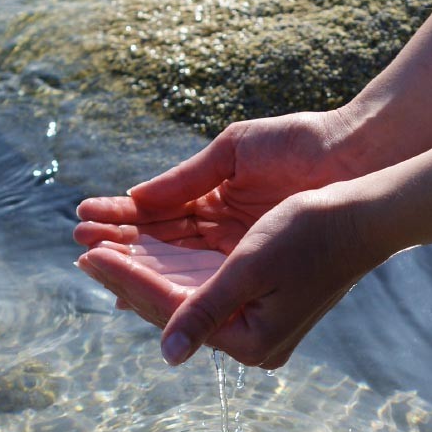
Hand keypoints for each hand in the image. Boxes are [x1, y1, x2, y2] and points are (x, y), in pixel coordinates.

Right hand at [73, 110, 360, 255]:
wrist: (353, 156)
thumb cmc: (299, 143)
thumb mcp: (232, 152)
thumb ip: (184, 180)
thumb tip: (135, 199)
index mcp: (217, 197)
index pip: (160, 215)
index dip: (123, 219)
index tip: (84, 219)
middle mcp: (224, 231)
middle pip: (161, 244)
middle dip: (120, 244)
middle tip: (78, 245)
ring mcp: (239, 251)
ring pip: (175, 263)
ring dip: (133, 263)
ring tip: (92, 260)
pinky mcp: (256, 269)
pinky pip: (204, 282)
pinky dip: (167, 282)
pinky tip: (131, 287)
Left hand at [85, 184, 390, 368]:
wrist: (366, 216)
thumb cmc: (312, 233)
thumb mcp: (252, 267)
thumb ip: (206, 309)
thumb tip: (167, 355)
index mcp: (249, 339)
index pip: (170, 309)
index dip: (124, 278)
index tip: (87, 254)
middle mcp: (250, 339)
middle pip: (172, 307)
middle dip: (126, 275)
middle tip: (82, 250)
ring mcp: (253, 320)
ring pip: (182, 295)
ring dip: (142, 269)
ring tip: (102, 249)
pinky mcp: (257, 300)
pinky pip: (201, 286)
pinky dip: (170, 267)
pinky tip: (143, 254)